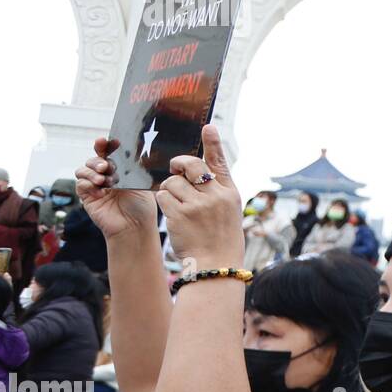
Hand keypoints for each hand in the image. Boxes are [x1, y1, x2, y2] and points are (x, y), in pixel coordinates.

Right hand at [74, 138, 157, 240]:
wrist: (135, 227)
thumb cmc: (142, 206)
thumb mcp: (141, 183)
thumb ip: (133, 168)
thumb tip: (133, 152)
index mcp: (119, 169)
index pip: (107, 152)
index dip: (104, 145)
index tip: (105, 141)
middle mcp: (105, 175)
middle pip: (93, 159)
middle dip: (97, 160)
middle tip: (106, 166)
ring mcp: (95, 186)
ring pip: (83, 170)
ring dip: (91, 172)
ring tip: (103, 180)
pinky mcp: (87, 197)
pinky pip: (81, 185)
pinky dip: (89, 185)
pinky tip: (101, 192)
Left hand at [157, 125, 243, 266]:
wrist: (216, 265)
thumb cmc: (220, 238)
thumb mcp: (227, 211)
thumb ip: (215, 190)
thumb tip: (195, 172)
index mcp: (229, 192)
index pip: (219, 161)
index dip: (212, 142)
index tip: (207, 126)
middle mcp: (215, 195)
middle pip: (189, 165)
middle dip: (177, 165)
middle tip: (174, 169)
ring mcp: (197, 204)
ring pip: (171, 181)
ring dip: (169, 190)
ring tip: (178, 205)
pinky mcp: (179, 214)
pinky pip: (163, 196)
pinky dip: (164, 202)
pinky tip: (172, 214)